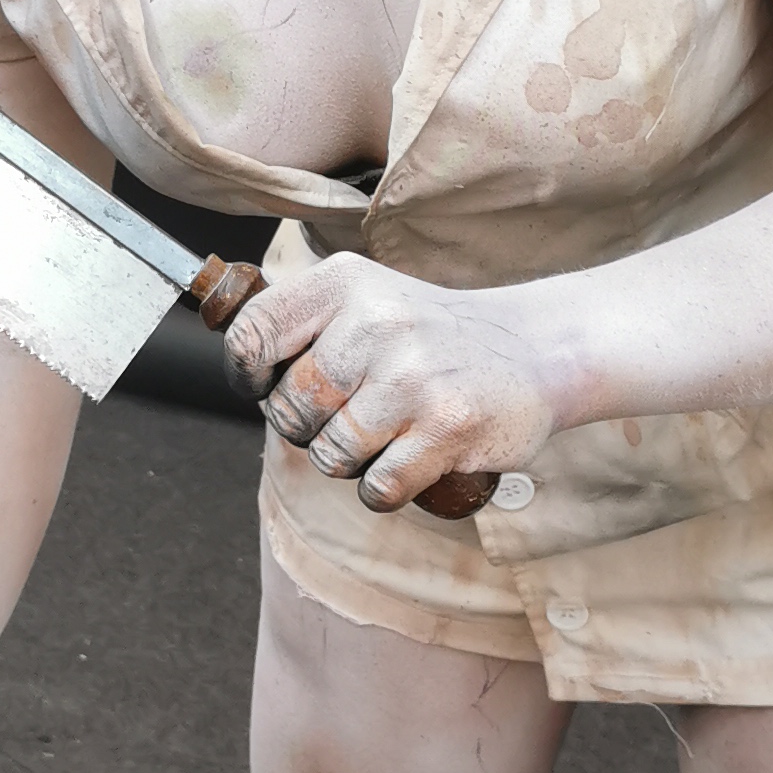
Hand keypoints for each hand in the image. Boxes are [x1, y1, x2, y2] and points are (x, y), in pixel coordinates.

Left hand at [223, 250, 562, 509]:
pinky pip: (376, 488)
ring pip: (330, 455)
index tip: (268, 387)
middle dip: (310, 428)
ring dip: (352, 460)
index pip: (252, 336)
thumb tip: (236, 365)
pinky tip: (413, 456)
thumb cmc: (433, 335)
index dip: (247, 376)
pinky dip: (386, 487)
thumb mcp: (368, 299)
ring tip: (391, 430)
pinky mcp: (447, 429)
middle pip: (289, 410)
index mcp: (346, 284)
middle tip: (353, 412)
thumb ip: (304, 325)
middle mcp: (378, 324)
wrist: (535, 350)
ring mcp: (414, 379)